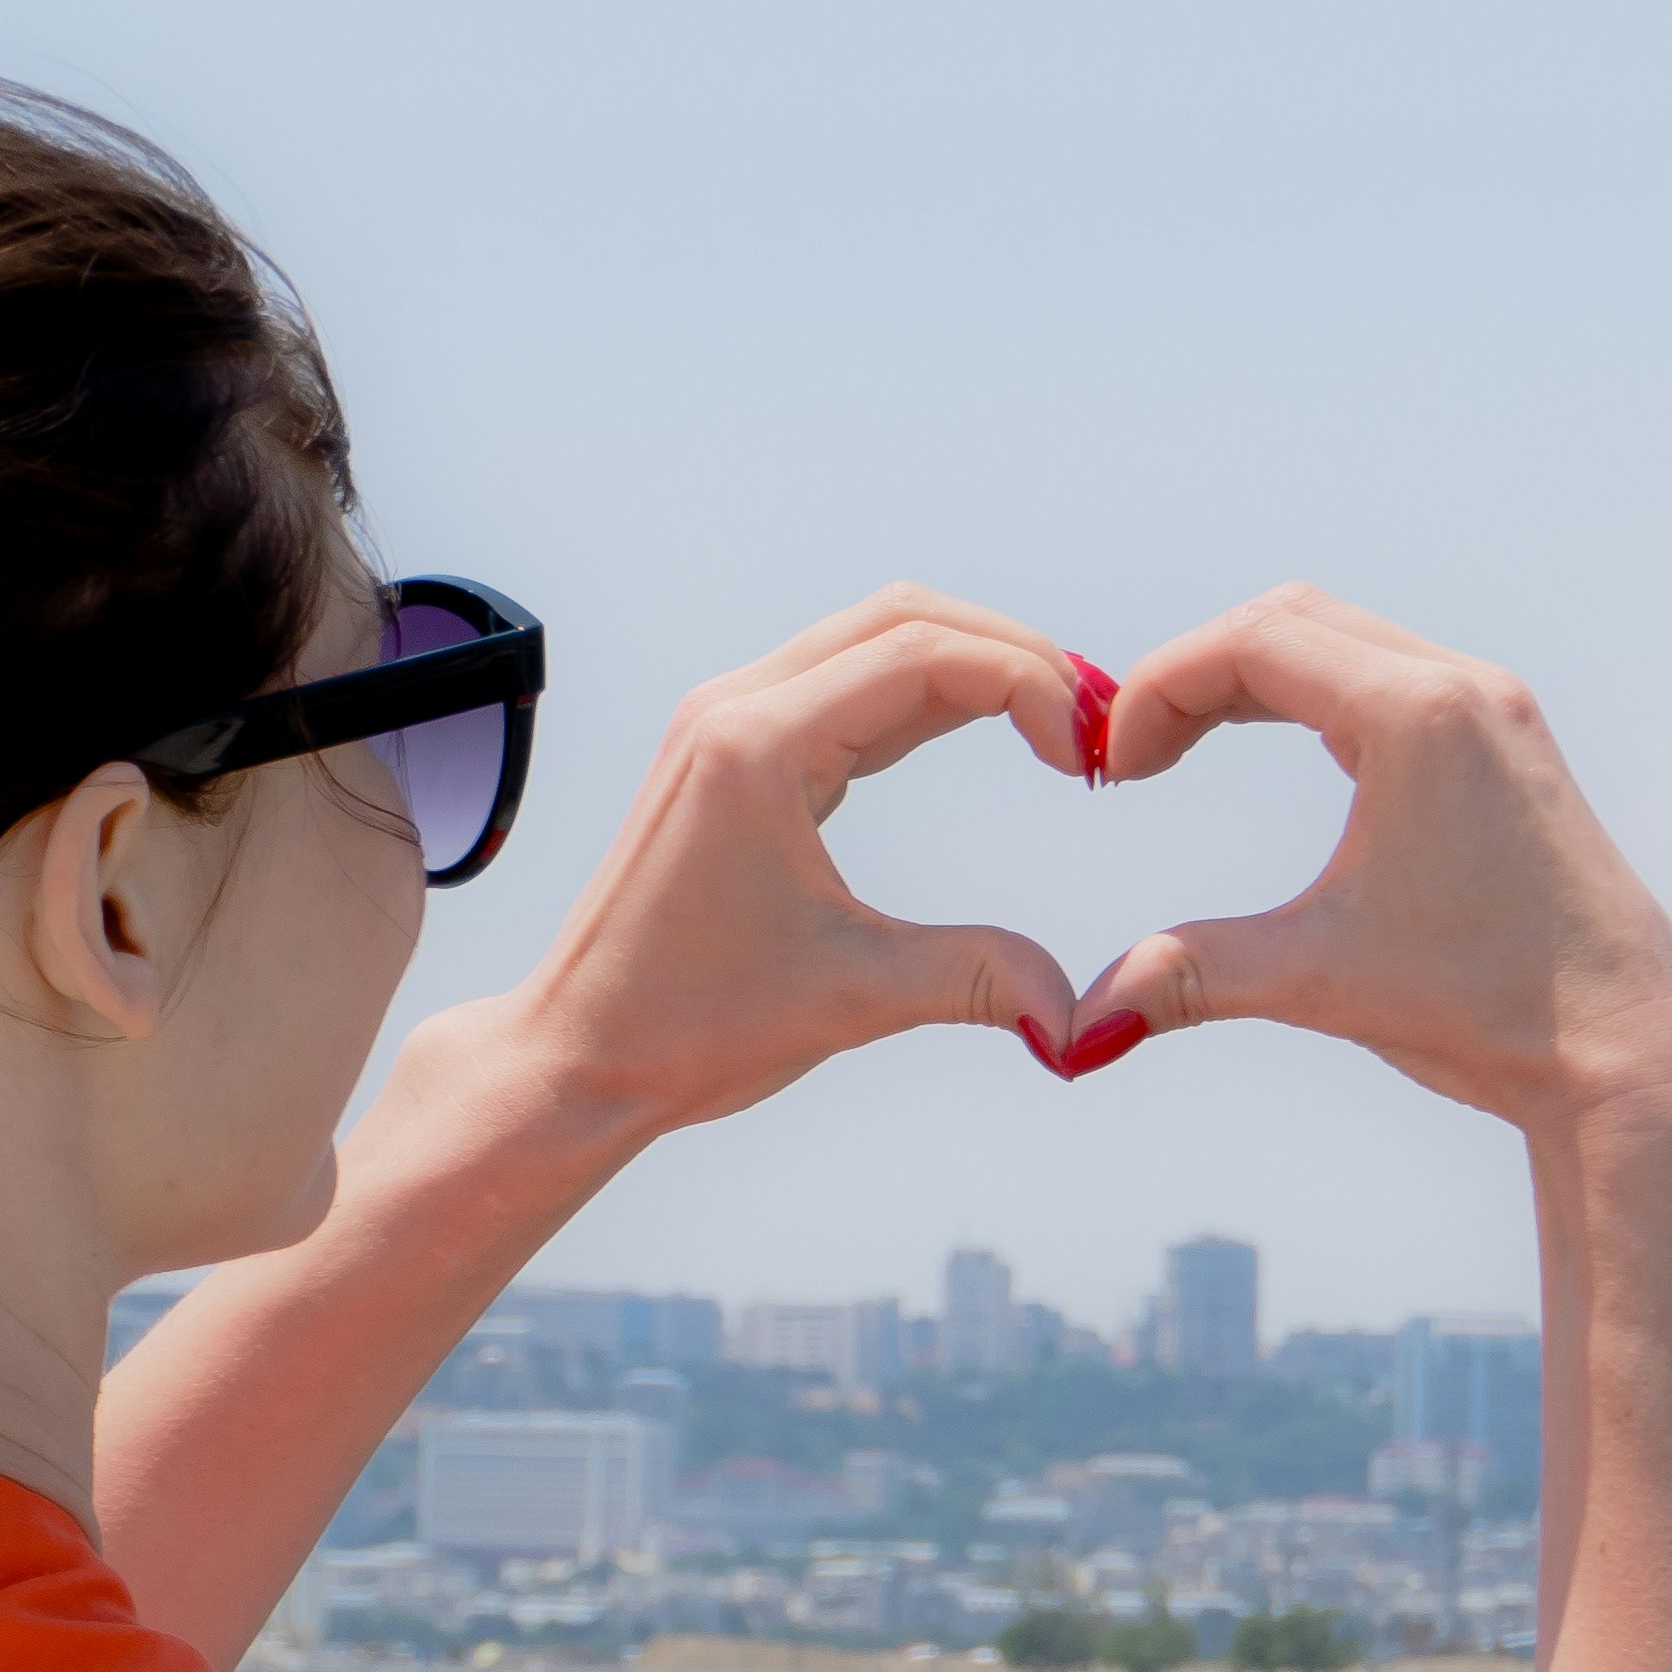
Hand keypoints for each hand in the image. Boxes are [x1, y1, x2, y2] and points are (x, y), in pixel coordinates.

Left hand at [491, 587, 1092, 1136]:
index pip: (924, 654)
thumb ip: (978, 980)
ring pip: (874, 639)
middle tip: (1094, 723)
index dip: (1029, 684)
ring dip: (971, 665)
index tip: (1085, 757)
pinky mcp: (731, 754)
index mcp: (757, 744)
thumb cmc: (687, 1027)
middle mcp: (736, 708)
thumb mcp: (851, 999)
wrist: (578, 1056)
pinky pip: (844, 685)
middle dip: (1013, 655)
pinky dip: (923, 694)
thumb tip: (1082, 1018)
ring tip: (1056, 727)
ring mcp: (728, 724)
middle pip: (905, 615)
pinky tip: (986, 734)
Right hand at [1064, 587, 1671, 1123]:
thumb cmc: (1489, 1007)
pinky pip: (1387, 674)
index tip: (1109, 768)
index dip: (1156, 690)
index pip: (1252, 641)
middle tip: (1134, 757)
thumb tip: (1074, 1030)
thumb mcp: (1318, 980)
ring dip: (1252, 677)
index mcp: (1418, 717)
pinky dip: (1311, 694)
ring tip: (1182, 750)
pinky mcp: (1507, 744)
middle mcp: (1464, 689)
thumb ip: (1188, 977)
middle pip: (1290, 617)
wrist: (1626, 1048)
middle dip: (1193, 674)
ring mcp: (1494, 710)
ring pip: (1342, 638)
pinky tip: (1277, 752)